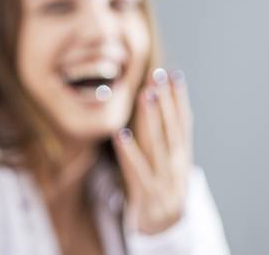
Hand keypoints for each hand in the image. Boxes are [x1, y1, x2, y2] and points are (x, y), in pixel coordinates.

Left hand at [113, 68, 191, 233]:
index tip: (174, 74)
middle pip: (171, 129)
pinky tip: (120, 133)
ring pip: (157, 145)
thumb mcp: (167, 161)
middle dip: (165, 101)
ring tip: (145, 95)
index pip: (183, 123)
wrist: (163, 229)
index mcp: (181, 156)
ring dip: (152, 119)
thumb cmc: (160, 186)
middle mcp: (176, 165)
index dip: (180, 98)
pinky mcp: (146, 194)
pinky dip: (129, 152)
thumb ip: (162, 136)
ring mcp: (163, 180)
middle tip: (157, 75)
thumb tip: (156, 101)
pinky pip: (136, 170)